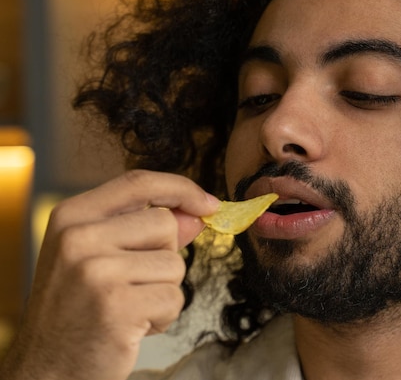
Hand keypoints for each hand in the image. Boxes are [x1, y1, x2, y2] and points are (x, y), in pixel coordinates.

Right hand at [0, 170, 219, 379]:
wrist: (46, 370)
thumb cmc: (77, 311)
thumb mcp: (100, 258)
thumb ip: (146, 231)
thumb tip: (197, 213)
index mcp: (71, 217)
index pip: (138, 183)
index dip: (181, 189)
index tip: (209, 204)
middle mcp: (78, 238)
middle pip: (165, 223)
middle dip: (164, 257)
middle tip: (131, 285)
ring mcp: (95, 272)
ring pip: (174, 264)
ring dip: (163, 291)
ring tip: (127, 309)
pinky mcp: (116, 306)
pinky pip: (173, 298)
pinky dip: (163, 316)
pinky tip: (131, 328)